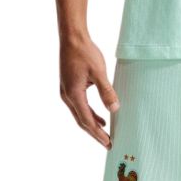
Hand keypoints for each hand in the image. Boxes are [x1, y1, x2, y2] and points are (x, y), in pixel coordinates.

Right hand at [59, 34, 119, 148]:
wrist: (71, 38)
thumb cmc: (85, 52)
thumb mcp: (99, 72)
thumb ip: (106, 91)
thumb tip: (115, 109)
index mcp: (74, 95)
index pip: (87, 121)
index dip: (98, 134)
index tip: (109, 143)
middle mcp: (67, 96)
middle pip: (81, 121)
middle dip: (95, 133)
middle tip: (108, 142)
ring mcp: (66, 91)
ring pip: (80, 113)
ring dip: (92, 123)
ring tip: (105, 131)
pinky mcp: (68, 86)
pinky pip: (79, 105)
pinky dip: (89, 112)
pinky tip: (99, 114)